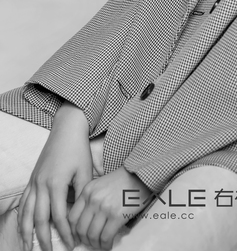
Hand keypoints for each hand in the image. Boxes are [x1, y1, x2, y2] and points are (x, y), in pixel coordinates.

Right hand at [17, 101, 91, 250]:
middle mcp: (41, 184)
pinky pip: (23, 202)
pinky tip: (22, 227)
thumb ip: (81, 194)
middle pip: (39, 219)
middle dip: (43, 239)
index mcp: (56, 183)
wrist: (66, 129)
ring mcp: (34, 181)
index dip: (65, 233)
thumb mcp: (84, 171)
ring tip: (28, 248)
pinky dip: (21, 217)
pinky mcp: (32, 178)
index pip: (59, 217)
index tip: (72, 245)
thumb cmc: (78, 149)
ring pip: (25, 212)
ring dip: (26, 232)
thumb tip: (81, 215)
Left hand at [68, 166, 151, 249]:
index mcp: (87, 191)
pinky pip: (105, 237)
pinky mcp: (116, 216)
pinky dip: (105, 245)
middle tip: (90, 243)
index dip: (73, 231)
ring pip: (92, 235)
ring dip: (95, 244)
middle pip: (80, 229)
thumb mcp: (100, 184)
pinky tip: (108, 245)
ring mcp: (104, 208)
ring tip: (100, 244)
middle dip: (84, 240)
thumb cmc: (122, 180)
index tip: (79, 236)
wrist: (140, 175)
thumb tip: (85, 220)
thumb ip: (90, 198)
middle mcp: (93, 199)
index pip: (72, 217)